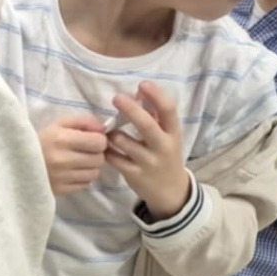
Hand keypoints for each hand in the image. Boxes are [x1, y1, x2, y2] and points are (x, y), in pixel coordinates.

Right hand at [38, 116, 108, 195]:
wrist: (16, 162)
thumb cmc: (40, 140)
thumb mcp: (59, 124)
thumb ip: (84, 121)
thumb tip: (103, 130)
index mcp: (62, 139)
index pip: (99, 142)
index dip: (98, 140)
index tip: (90, 140)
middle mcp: (63, 160)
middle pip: (98, 159)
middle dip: (95, 154)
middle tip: (83, 152)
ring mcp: (61, 177)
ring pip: (94, 173)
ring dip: (89, 167)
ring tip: (77, 163)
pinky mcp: (59, 190)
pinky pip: (84, 185)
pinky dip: (81, 179)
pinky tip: (71, 173)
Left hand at [106, 82, 190, 219]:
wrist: (170, 191)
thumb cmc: (165, 155)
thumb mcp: (167, 135)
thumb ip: (154, 115)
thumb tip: (139, 91)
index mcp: (173, 133)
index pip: (169, 111)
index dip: (156, 96)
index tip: (142, 84)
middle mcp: (163, 146)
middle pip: (147, 125)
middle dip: (131, 110)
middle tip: (117, 98)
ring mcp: (148, 162)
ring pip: (125, 143)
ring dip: (113, 133)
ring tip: (108, 131)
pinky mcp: (134, 174)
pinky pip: (114, 159)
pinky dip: (106, 150)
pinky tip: (103, 147)